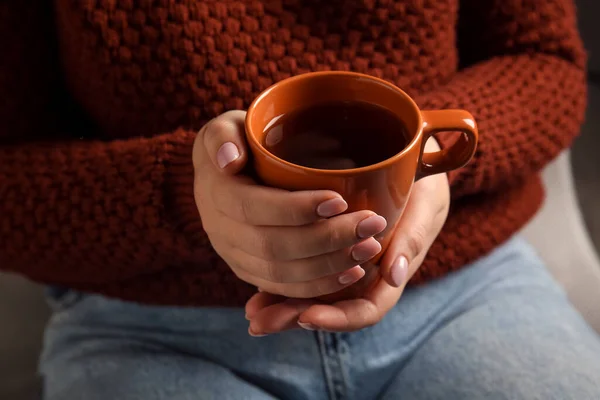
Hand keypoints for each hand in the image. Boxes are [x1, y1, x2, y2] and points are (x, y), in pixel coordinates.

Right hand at [192, 111, 387, 298]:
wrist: (223, 173)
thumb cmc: (237, 143)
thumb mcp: (224, 127)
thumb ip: (222, 136)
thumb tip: (230, 160)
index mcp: (216, 195)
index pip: (255, 208)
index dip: (297, 208)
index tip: (341, 199)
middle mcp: (221, 232)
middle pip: (273, 247)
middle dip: (327, 240)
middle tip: (371, 225)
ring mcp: (235, 257)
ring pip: (281, 274)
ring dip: (330, 265)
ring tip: (369, 247)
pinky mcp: (251, 272)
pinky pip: (284, 288)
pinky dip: (320, 286)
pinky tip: (352, 274)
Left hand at [244, 138, 449, 334]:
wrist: (414, 161)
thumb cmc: (425, 182)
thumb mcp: (428, 201)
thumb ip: (413, 235)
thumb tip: (393, 274)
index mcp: (392, 272)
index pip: (366, 309)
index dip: (337, 318)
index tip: (307, 315)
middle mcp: (365, 274)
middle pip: (330, 308)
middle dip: (295, 318)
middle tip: (260, 322)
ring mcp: (344, 262)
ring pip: (313, 294)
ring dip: (282, 306)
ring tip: (252, 312)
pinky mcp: (325, 245)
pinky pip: (302, 269)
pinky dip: (279, 281)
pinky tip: (254, 288)